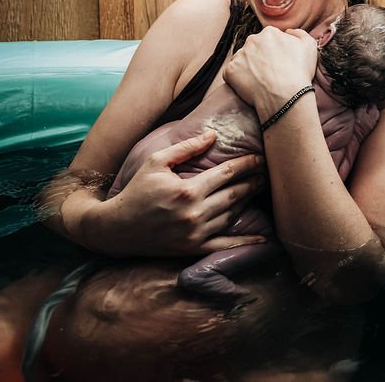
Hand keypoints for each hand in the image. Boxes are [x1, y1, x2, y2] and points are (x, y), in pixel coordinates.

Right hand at [90, 131, 266, 255]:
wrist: (116, 228)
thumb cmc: (136, 190)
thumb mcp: (156, 161)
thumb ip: (186, 148)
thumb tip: (213, 135)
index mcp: (187, 189)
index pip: (227, 173)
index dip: (247, 164)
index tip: (261, 157)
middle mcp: (195, 213)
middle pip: (235, 194)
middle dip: (254, 181)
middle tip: (268, 172)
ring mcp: (195, 233)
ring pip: (232, 215)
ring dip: (249, 202)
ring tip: (260, 190)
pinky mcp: (193, 249)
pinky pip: (226, 245)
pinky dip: (246, 241)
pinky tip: (264, 237)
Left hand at [224, 26, 317, 114]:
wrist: (286, 97)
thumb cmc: (299, 72)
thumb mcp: (309, 46)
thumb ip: (299, 33)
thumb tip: (288, 32)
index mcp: (269, 33)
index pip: (270, 39)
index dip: (275, 51)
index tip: (280, 62)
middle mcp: (251, 40)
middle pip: (255, 47)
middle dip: (260, 57)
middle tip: (271, 72)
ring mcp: (239, 55)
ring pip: (243, 59)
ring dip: (249, 67)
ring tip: (262, 81)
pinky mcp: (230, 71)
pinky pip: (232, 73)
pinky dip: (239, 79)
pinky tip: (252, 86)